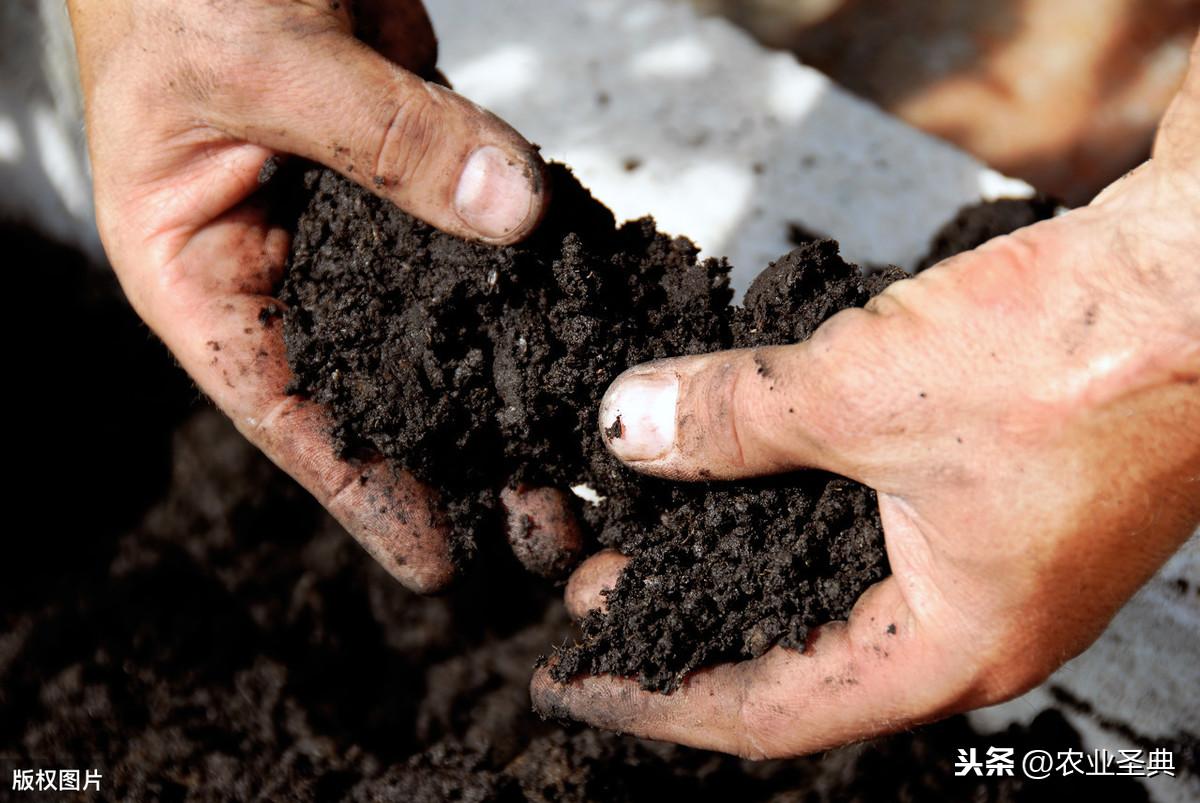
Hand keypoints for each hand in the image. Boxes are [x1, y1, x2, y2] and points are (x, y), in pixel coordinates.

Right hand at [69, 0, 568, 590]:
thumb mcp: (261, 61)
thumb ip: (385, 139)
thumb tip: (513, 212)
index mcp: (201, 268)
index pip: (284, 410)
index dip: (361, 492)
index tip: (438, 562)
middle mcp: (279, 258)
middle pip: (377, 384)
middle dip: (459, 457)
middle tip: (546, 524)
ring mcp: (354, 213)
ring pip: (438, 319)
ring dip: (505, 382)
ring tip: (578, 453)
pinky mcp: (414, 160)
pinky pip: (480, 230)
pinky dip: (529, 277)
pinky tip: (582, 328)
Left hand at [532, 41, 1199, 756]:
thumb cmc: (1083, 356)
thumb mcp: (866, 392)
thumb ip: (733, 418)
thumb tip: (628, 425)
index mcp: (952, 649)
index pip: (766, 710)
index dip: (658, 696)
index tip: (578, 677)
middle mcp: (975, 625)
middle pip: (796, 654)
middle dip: (690, 622)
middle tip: (601, 590)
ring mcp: (995, 561)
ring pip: (831, 585)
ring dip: (738, 556)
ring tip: (653, 528)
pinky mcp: (1000, 495)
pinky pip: (870, 524)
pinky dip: (794, 504)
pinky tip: (745, 467)